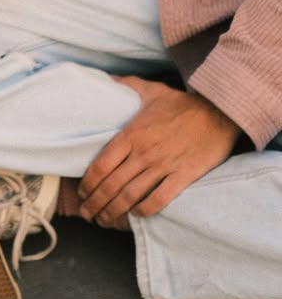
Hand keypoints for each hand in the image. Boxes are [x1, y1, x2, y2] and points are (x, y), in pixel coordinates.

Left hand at [78, 77, 240, 225]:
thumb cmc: (181, 103)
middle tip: (87, 214)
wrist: (217, 113)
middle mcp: (143, 152)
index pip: (101, 164)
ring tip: (104, 221)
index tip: (81, 193)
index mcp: (131, 134)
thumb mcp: (149, 89)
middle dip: (95, 203)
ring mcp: (163, 166)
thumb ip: (125, 85)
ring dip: (114, 211)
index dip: (88, 183)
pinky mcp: (183, 177)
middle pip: (112, 185)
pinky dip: (144, 211)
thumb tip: (107, 78)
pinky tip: (135, 216)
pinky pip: (159, 200)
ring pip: (131, 196)